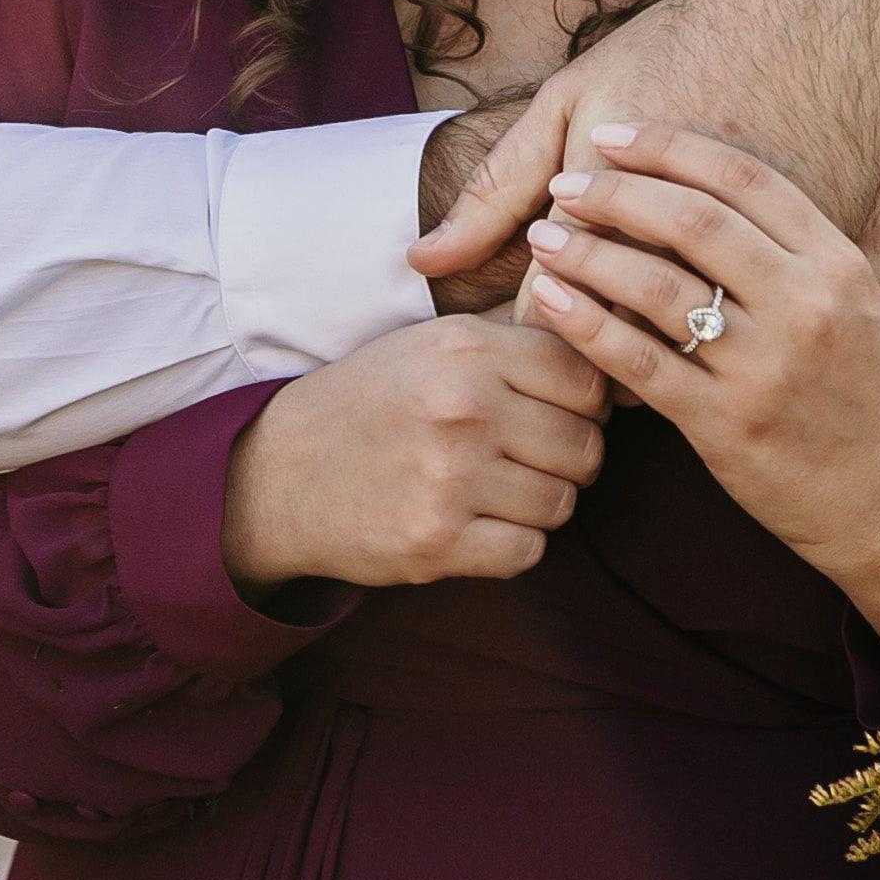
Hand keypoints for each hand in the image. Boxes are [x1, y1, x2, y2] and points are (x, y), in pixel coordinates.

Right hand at [220, 316, 607, 596]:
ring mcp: (451, 478)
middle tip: (530, 459)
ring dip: (540, 504)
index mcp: (466, 348)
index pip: (585, 378)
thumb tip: (599, 328)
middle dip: (568, 458)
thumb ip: (510, 338)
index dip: (585, 403)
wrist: (279, 474)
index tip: (558, 414)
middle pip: (584, 445)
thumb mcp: (430, 344)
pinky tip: (478, 525)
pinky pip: (528, 551)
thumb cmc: (369, 403)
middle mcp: (463, 407)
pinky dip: (513, 545)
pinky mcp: (437, 542)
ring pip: (562, 502)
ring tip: (497, 490)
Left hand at [518, 124, 879, 663]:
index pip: (742, 176)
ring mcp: (767, 366)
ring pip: (657, 287)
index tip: (612, 134)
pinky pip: (640, 363)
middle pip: (693, 221)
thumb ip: (790, 256)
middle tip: (566, 182)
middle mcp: (806, 304)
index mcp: (838, 262)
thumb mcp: (855, 308)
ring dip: (588, 253)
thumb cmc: (872, 399)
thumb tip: (698, 201)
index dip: (667, 146)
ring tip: (545, 236)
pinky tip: (550, 300)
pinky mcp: (728, 426)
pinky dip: (586, 325)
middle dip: (617, 192)